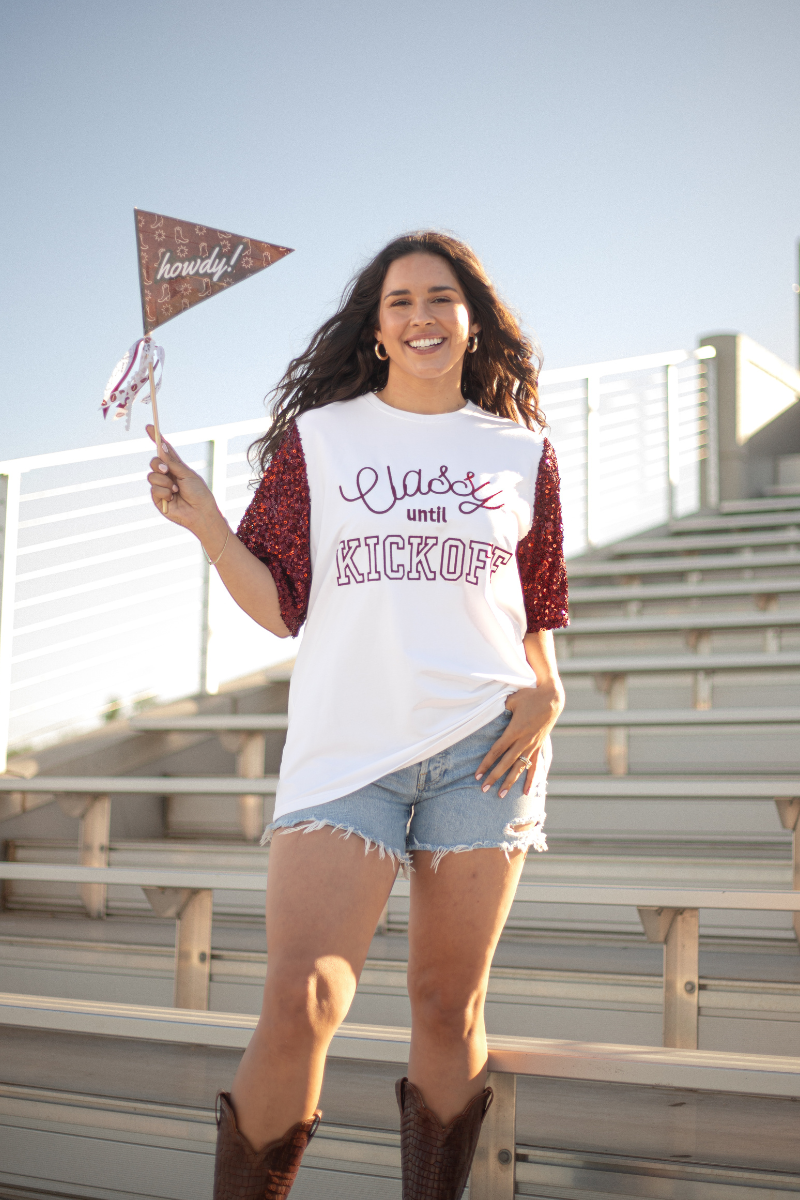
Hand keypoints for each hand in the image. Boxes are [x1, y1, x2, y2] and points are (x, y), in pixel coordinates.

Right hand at [145, 425, 223, 544]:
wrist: (200, 512)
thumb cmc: (199, 492)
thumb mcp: (186, 474)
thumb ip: (172, 462)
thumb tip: (160, 446)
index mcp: (176, 467)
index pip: (164, 450)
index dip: (156, 439)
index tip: (149, 427)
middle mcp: (168, 475)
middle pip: (154, 462)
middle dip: (158, 464)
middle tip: (167, 471)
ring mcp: (162, 486)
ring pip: (151, 476)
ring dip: (164, 481)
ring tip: (175, 490)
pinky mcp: (158, 498)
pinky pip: (153, 489)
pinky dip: (164, 492)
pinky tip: (172, 498)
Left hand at [475, 681, 564, 797]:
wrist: (552, 699)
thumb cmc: (530, 696)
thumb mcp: (512, 699)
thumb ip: (500, 708)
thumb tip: (488, 711)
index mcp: (514, 730)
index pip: (497, 751)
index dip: (486, 763)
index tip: (477, 775)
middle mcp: (523, 741)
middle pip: (506, 763)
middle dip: (494, 777)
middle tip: (484, 789)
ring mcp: (532, 745)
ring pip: (519, 768)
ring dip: (510, 782)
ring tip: (501, 795)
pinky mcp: (539, 746)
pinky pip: (534, 765)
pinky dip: (531, 779)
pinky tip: (527, 792)